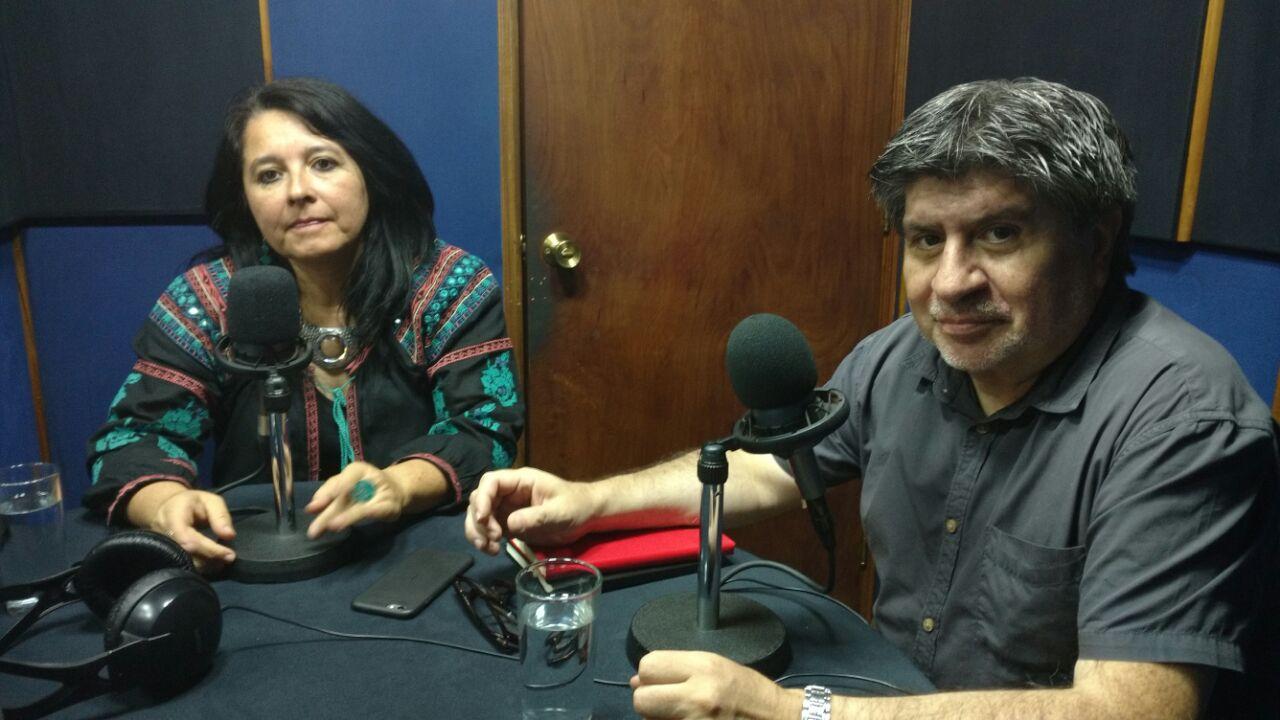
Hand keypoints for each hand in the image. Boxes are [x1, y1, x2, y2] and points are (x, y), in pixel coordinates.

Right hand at [149, 488, 236, 573]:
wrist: (168, 507)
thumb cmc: (191, 502)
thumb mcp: (210, 501)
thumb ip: (220, 516)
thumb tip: (230, 536)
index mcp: (173, 518)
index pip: (189, 541)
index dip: (210, 550)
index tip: (230, 555)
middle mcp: (164, 535)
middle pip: (186, 555)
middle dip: (210, 560)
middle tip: (229, 558)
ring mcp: (162, 547)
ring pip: (184, 564)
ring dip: (207, 566)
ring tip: (223, 561)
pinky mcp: (166, 555)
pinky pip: (183, 565)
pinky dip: (200, 566)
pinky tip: (213, 563)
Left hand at [306, 461, 408, 537]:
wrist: (395, 491)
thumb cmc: (364, 486)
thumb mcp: (345, 484)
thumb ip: (327, 493)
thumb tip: (311, 508)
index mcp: (358, 469)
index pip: (340, 480)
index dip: (326, 493)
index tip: (312, 509)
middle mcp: (371, 477)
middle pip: (347, 496)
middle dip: (329, 514)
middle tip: (314, 531)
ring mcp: (383, 492)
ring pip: (359, 507)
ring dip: (345, 518)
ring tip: (331, 527)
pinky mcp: (390, 508)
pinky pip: (372, 513)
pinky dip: (358, 518)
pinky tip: (347, 524)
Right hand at [465, 467, 594, 554]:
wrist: (586, 516)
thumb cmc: (576, 506)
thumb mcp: (559, 511)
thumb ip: (536, 516)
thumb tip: (509, 524)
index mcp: (521, 481)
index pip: (491, 482)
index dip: (483, 498)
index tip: (484, 518)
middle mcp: (509, 492)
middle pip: (479, 499)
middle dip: (479, 519)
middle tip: (493, 538)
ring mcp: (507, 508)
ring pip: (479, 515)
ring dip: (478, 531)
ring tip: (490, 548)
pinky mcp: (508, 524)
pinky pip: (488, 529)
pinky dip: (484, 540)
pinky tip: (492, 550)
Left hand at [630, 651, 799, 719]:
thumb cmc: (749, 692)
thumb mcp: (717, 667)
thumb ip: (678, 670)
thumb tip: (636, 681)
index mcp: (704, 669)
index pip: (648, 666)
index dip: (650, 676)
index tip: (661, 682)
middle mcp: (697, 697)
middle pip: (641, 700)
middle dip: (650, 702)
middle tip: (668, 704)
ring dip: (660, 719)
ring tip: (685, 715)